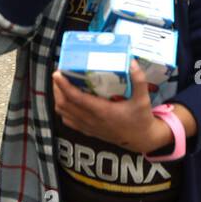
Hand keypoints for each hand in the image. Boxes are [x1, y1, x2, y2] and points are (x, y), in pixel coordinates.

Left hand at [52, 62, 169, 153]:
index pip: (76, 98)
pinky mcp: (88, 131)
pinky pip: (68, 121)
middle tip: (58, 75)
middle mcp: (92, 120)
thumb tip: (132, 62)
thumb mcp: (143, 99)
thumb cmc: (141, 119)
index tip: (57, 73)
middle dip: (57, 89)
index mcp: (103, 111)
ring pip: (63, 113)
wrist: (141, 139)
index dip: (64, 85)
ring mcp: (88, 127)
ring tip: (60, 85)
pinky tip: (66, 101)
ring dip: (58, 98)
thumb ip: (138, 80)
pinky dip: (63, 110)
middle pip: (64, 104)